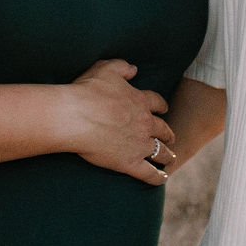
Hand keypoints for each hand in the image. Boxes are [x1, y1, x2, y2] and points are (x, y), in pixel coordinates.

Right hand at [61, 59, 175, 184]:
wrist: (75, 116)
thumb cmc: (87, 91)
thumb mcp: (106, 69)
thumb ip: (122, 66)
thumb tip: (134, 69)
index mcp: (140, 101)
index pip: (157, 103)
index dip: (161, 106)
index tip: (164, 109)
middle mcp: (145, 124)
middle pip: (163, 129)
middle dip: (168, 133)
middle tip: (170, 137)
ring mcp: (139, 145)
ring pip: (161, 152)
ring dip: (167, 155)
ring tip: (170, 158)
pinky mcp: (130, 163)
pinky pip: (149, 173)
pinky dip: (157, 177)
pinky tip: (162, 178)